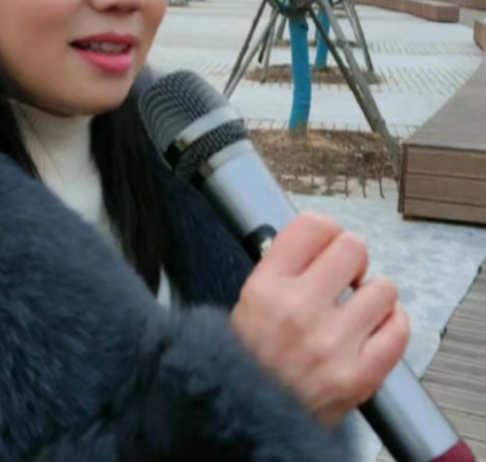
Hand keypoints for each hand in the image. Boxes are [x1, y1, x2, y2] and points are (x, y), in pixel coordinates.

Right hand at [230, 214, 409, 426]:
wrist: (248, 418)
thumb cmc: (249, 359)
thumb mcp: (247, 301)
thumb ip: (281, 268)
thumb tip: (318, 239)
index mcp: (266, 287)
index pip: (312, 227)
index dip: (326, 229)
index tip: (327, 241)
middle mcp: (298, 309)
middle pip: (352, 247)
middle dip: (352, 257)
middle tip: (344, 274)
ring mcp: (332, 344)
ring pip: (384, 288)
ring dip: (374, 294)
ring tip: (358, 307)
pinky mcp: (359, 376)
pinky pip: (398, 329)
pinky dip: (392, 324)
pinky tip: (374, 328)